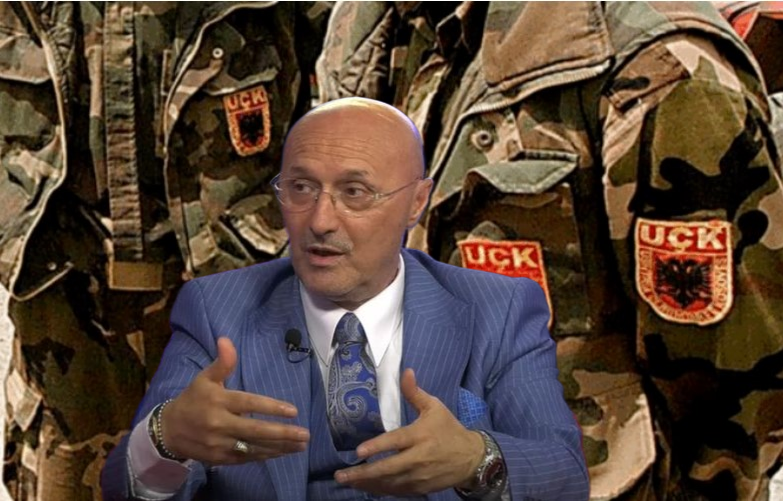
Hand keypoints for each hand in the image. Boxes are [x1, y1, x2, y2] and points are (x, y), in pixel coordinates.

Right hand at [161, 337, 309, 463]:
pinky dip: (266, 456)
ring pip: (254, 447)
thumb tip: (226, 340)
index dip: (270, 407)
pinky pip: (247, 458)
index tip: (293, 411)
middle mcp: (219, 424)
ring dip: (280, 448)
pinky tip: (283, 452)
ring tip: (301, 445)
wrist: (169, 431)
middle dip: (282, 433)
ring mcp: (220, 444)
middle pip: (255, 430)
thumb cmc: (193, 400)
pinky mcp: (220, 459)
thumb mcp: (205, 378)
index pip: (248, 404)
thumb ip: (222, 362)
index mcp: (218, 401)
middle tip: (305, 434)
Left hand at [334, 369, 484, 495]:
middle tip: (341, 475)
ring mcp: (419, 476)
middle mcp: (418, 458)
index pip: (396, 441)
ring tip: (347, 481)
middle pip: (388, 468)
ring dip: (367, 483)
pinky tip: (366, 487)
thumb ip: (415, 393)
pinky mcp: (420, 488)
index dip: (377, 447)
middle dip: (364, 473)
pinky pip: (397, 491)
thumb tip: (405, 371)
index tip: (358, 452)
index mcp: (420, 435)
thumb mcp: (434, 407)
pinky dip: (381, 490)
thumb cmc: (449, 429)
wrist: (471, 458)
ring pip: (390, 483)